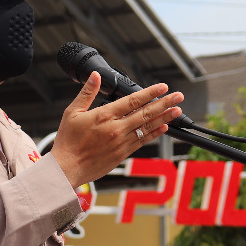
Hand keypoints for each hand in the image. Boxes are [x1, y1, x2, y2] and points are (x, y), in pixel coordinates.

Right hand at [50, 72, 184, 187]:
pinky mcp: (122, 154)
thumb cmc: (67, 141)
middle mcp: (116, 128)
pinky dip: (154, 134)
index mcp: (104, 115)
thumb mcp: (72, 112)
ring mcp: (121, 142)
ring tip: (177, 111)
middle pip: (145, 113)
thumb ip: (87, 93)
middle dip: (164, 103)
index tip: (163, 87)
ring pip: (147, 127)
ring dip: (164, 118)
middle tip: (178, 96)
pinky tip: (164, 128)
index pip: (132, 100)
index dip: (150, 93)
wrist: (66, 168)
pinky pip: (142, 141)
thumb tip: (95, 76)